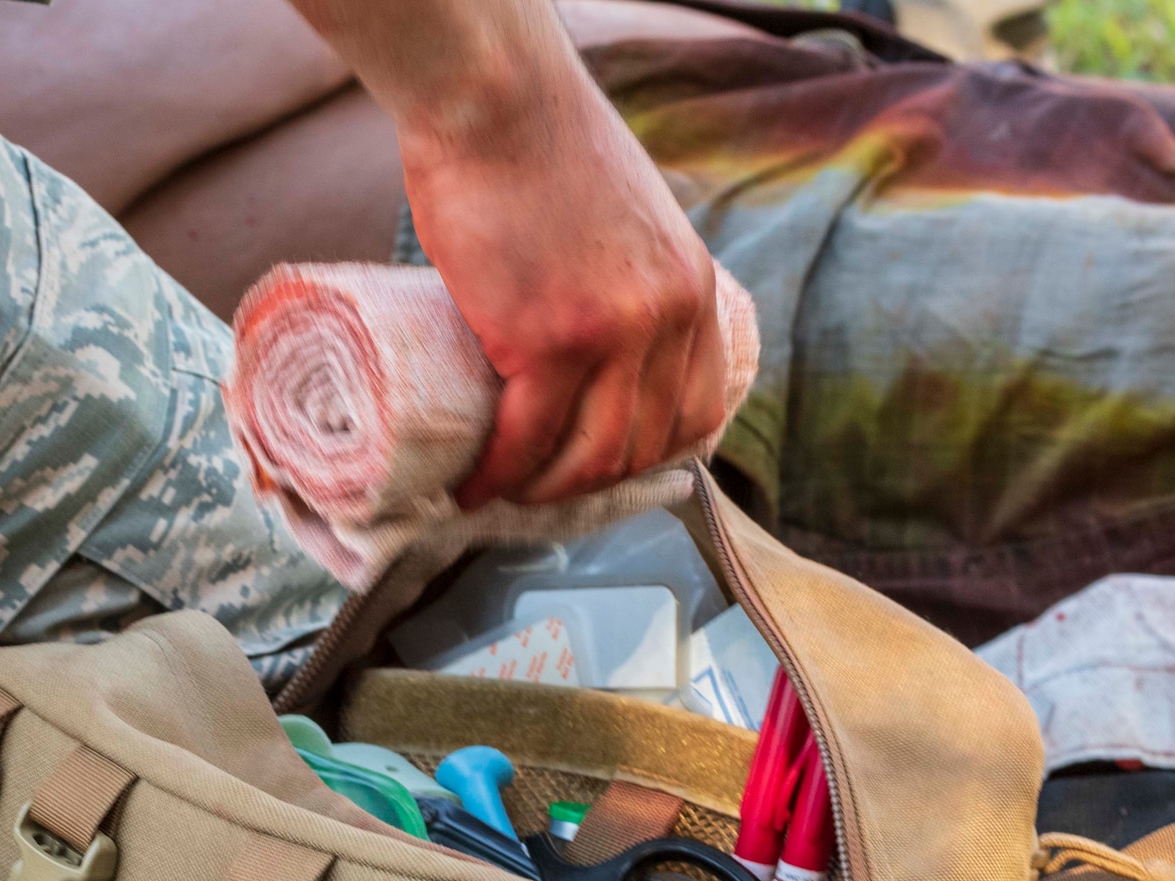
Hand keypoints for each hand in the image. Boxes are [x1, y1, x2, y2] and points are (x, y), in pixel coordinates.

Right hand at [402, 63, 725, 507]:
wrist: (496, 94)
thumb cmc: (539, 146)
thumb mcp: (626, 222)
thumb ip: (628, 280)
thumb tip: (593, 337)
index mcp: (693, 290)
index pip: (699, 412)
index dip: (652, 458)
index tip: (606, 468)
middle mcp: (670, 319)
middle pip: (644, 445)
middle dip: (590, 484)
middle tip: (540, 489)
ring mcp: (616, 334)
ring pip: (593, 456)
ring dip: (546, 492)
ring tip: (503, 492)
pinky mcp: (550, 339)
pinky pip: (530, 438)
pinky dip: (500, 474)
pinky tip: (476, 484)